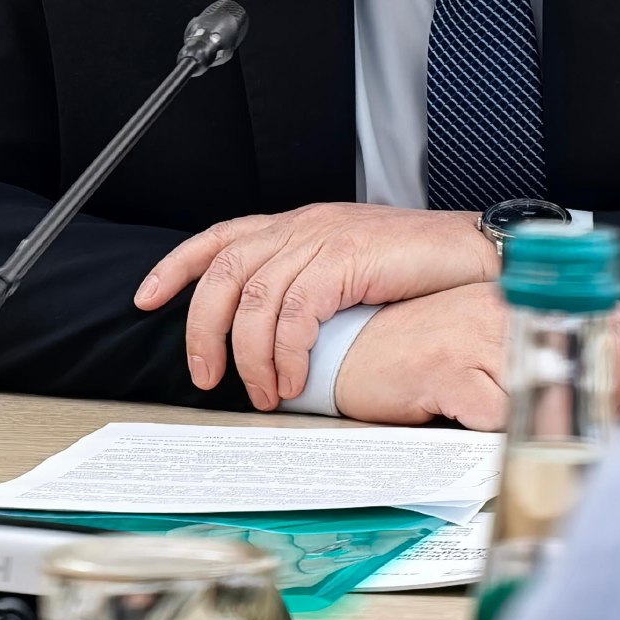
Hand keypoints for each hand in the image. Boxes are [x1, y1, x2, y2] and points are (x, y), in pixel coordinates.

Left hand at [133, 203, 500, 408]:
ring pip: (255, 298)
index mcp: (296, 225)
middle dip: (203, 329)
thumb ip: (310, 286)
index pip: (219, 238)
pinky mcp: (345, 259)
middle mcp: (300, 226)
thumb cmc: (419, 269)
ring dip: (250, 356)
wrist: (475, 254)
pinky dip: (288, 351)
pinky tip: (294, 380)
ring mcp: (322, 239)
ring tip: (264, 394)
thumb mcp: (350, 268)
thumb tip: (275, 336)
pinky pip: (296, 311)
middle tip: (205, 377)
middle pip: (223, 273)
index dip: (176, 266)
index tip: (145, 298)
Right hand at [331, 284, 619, 428]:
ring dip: (536, 429)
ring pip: (546, 401)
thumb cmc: (420, 357)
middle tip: (578, 433)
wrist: (349, 356)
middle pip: (588, 365)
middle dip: (594, 410)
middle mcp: (502, 307)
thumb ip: (540, 351)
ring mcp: (475, 336)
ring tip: (498, 426)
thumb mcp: (487, 342)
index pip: (607, 319)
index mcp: (517, 295)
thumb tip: (608, 391)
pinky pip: (499, 422)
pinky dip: (491, 438)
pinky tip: (464, 424)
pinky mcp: (450, 371)